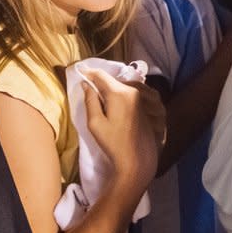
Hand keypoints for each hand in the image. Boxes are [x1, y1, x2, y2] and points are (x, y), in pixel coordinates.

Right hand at [81, 69, 164, 191]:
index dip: (89, 72)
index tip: (80, 72)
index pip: (101, 75)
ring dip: (114, 87)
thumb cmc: (113, 144)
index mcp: (120, 93)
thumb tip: (86, 84)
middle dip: (101, 82)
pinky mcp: (151, 105)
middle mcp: (134, 91)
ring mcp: (145, 97)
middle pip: (114, 80)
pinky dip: (126, 91)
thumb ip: (90, 100)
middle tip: (90, 88)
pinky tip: (120, 102)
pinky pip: (136, 91)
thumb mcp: (95, 123)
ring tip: (105, 97)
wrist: (138, 160)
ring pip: (125, 85)